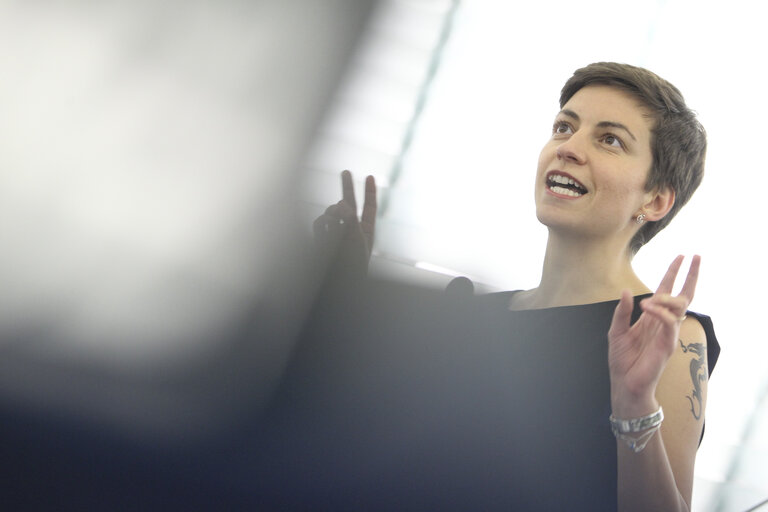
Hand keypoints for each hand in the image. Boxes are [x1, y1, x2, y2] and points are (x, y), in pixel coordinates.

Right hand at [313, 170, 376, 279]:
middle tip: (345, 171)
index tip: (370, 176)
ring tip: (336, 226)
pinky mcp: (321, 236)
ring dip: (334, 213)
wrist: (338, 281)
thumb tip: (339, 203)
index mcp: (366, 231)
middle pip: (349, 203)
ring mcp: (334, 232)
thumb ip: (351, 219)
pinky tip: (326, 232)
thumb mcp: (358, 239)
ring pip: (332, 211)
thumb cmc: (353, 264)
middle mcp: (350, 229)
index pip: (369, 207)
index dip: (369, 192)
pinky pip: (320, 222)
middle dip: (347, 186)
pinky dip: (323, 223)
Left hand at [608, 255, 699, 415]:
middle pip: (682, 295)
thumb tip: (626, 291)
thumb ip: (622, 311)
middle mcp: (663, 323)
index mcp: (651, 317)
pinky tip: (648, 307)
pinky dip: (661, 313)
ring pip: (679, 307)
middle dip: (689, 276)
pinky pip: (670, 323)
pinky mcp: (668, 345)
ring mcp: (668, 333)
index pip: (666, 291)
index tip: (682, 256)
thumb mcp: (616, 330)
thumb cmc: (622, 359)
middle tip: (693, 257)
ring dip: (666, 298)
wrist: (624, 383)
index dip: (673, 274)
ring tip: (652, 298)